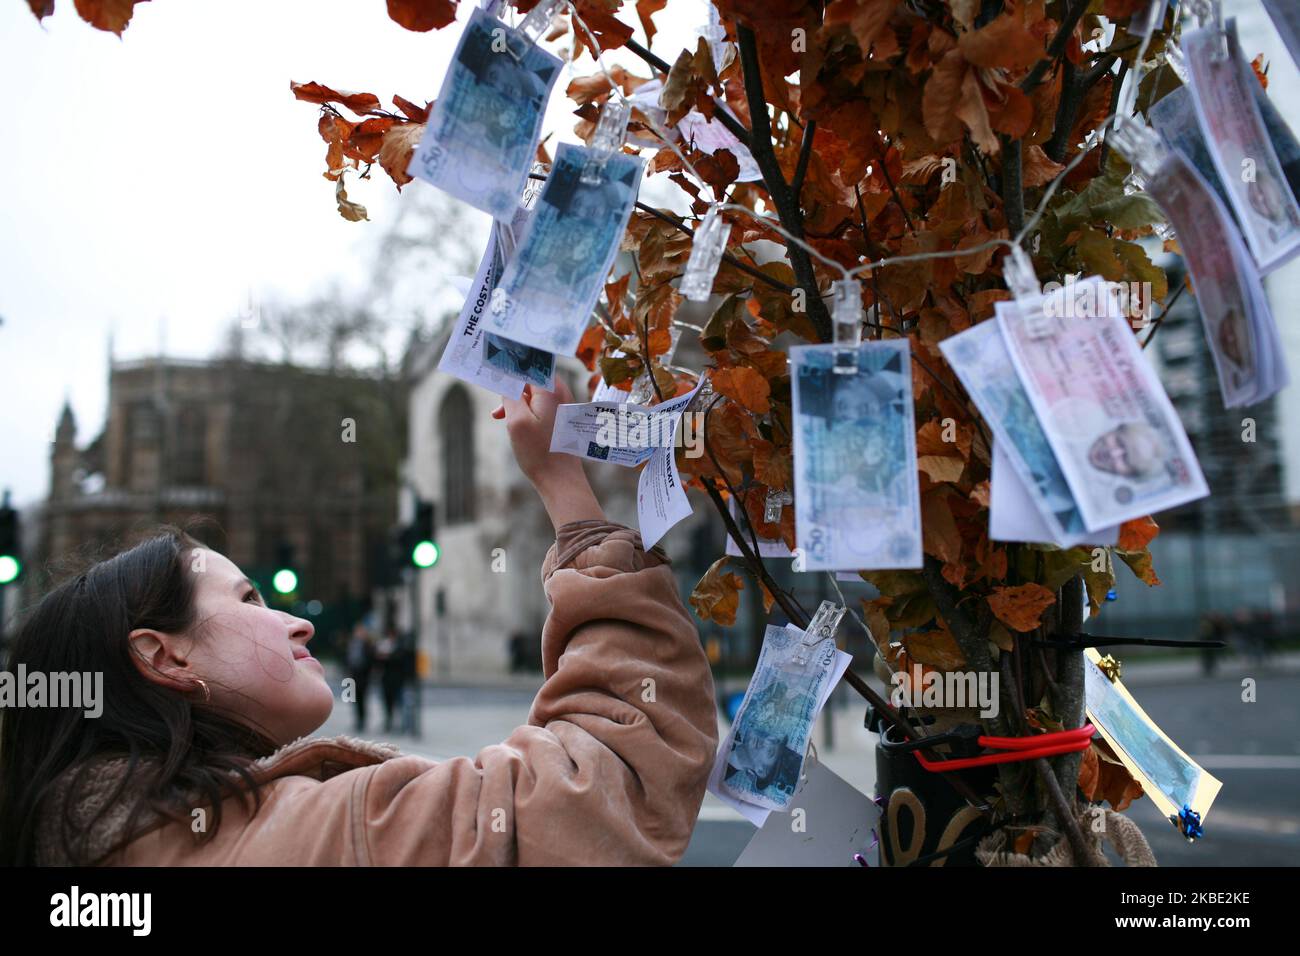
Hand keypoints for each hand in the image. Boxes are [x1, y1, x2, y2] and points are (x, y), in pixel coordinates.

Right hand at [492, 379, 604, 528]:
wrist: (560, 479)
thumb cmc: (539, 452)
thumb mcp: (516, 421)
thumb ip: (510, 395)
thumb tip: (506, 377)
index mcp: (551, 389)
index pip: (527, 364)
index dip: (511, 365)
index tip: (495, 365)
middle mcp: (561, 392)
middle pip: (531, 377)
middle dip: (512, 386)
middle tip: (496, 399)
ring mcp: (563, 404)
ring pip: (534, 392)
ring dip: (516, 400)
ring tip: (501, 416)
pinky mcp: (562, 416)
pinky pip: (540, 403)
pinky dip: (526, 409)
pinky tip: (515, 424)